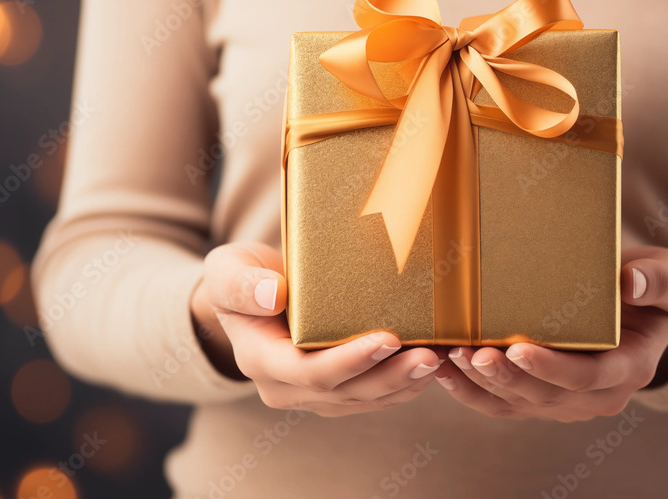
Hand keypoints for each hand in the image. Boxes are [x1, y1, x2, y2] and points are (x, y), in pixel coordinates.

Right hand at [190, 242, 442, 415]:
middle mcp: (286, 386)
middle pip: (345, 391)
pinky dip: (404, 383)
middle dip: (390, 376)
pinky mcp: (336, 389)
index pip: (308, 371)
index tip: (387, 339)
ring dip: (405, 383)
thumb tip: (272, 295)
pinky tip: (433, 366)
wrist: (252, 296)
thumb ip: (242, 283)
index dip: (350, 360)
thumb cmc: (242, 278)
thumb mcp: (228, 270)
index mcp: (260, 360)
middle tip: (430, 355)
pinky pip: (373, 395)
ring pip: (364, 398)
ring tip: (440, 359)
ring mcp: (312, 393)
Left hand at [433, 246, 667, 421]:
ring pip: (518, 403)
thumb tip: (631, 282)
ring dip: (481, 385)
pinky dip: (470, 391)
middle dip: (506, 377)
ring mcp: (566, 400)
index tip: (519, 348)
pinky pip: (501, 403)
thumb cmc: (654, 286)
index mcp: (631, 367)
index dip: (552, 368)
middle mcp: (598, 394)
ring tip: (451, 356)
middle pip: (546, 395)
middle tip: (472, 352)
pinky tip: (443, 368)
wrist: (643, 308)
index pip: (589, 377)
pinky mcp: (540, 396)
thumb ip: (658, 279)